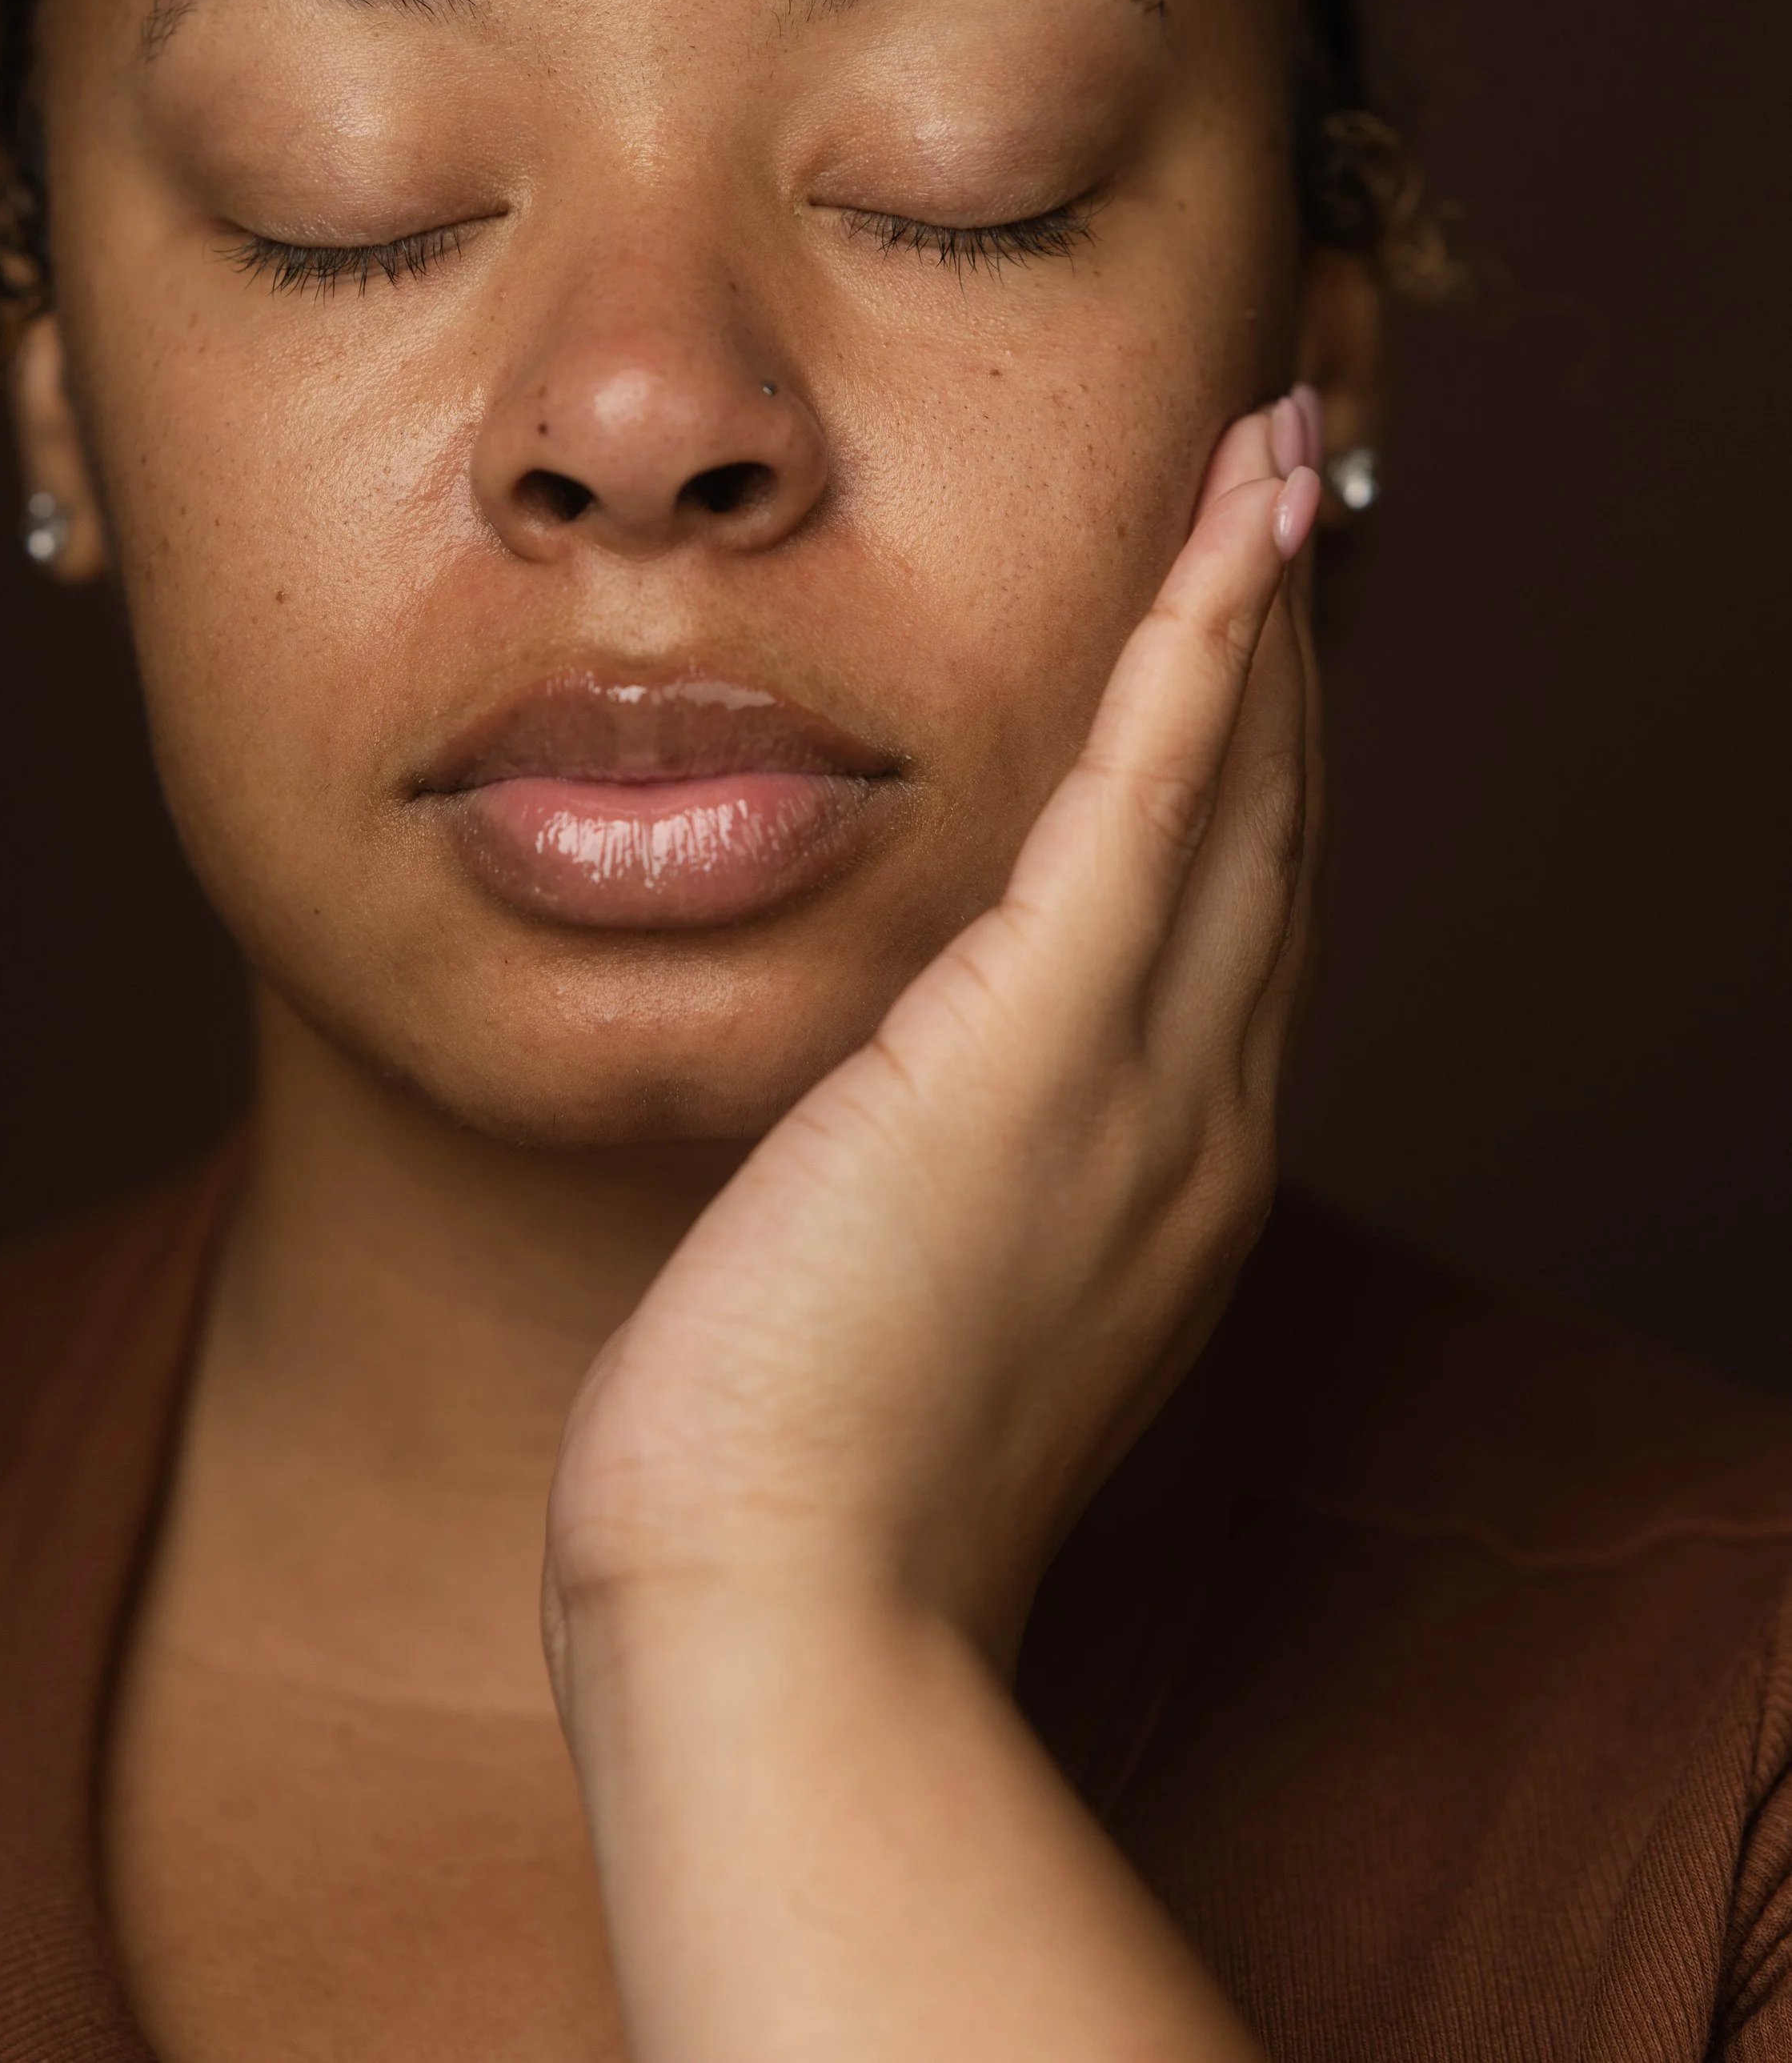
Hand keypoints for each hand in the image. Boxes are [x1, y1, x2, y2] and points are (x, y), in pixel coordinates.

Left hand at [545, 392, 1322, 1666]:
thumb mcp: (909, 1299)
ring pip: (1238, 786)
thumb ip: (941, 1185)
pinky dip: (1200, 642)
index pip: (1229, 918)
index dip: (1254, 757)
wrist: (779, 1616)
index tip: (1244, 628)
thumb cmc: (797, 1481)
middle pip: (1268, 829)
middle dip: (1282, 648)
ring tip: (1274, 451)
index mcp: (1164, 1176)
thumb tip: (890, 1115)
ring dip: (1260, 602)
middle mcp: (1195, 1115)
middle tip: (1288, 485)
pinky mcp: (1037, 1048)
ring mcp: (1140, 1081)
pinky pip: (1153, 797)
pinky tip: (1231, 522)